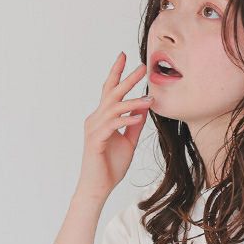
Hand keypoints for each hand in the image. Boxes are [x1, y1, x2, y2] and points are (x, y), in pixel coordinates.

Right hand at [77, 52, 152, 199]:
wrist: (98, 186)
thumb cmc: (110, 165)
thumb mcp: (128, 142)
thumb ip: (134, 125)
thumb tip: (143, 109)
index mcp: (102, 117)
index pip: (110, 91)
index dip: (117, 73)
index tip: (125, 56)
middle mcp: (95, 119)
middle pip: (111, 93)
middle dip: (127, 79)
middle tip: (142, 67)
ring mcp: (94, 128)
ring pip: (114, 108)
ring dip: (133, 102)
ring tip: (149, 98)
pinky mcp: (96, 140)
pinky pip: (112, 125)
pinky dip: (126, 120)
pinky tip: (138, 117)